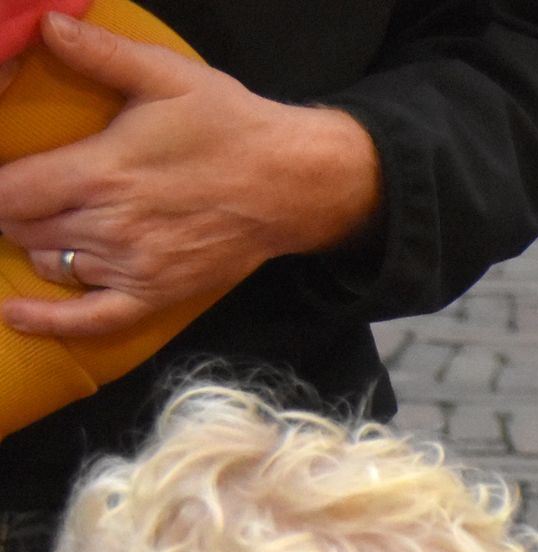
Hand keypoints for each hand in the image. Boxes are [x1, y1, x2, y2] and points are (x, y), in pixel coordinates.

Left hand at [0, 11, 378, 337]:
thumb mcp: (168, 77)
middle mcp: (111, 227)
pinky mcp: (156, 293)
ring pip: (49, 262)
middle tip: (27, 188)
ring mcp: (133, 266)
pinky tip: (16, 314)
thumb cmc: (230, 127)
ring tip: (46, 219)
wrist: (293, 185)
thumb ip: (102, 54)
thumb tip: (47, 23)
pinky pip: (91, 319)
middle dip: (10, 207)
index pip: (9, 191)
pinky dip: (50, 321)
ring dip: (35, 241)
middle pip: (21, 226)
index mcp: (103, 172)